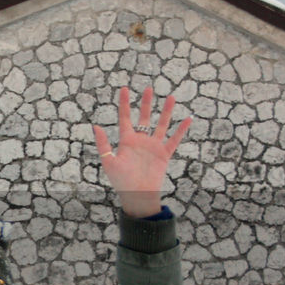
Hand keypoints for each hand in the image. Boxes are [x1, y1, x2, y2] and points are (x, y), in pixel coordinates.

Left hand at [93, 86, 190, 217]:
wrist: (138, 195)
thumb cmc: (121, 181)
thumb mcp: (109, 162)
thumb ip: (103, 144)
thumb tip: (96, 126)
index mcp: (126, 140)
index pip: (125, 118)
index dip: (125, 103)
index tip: (124, 89)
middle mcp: (141, 140)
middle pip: (144, 117)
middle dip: (146, 103)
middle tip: (148, 89)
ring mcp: (153, 146)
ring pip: (161, 124)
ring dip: (166, 112)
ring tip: (171, 97)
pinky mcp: (164, 154)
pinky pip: (174, 139)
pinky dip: (181, 130)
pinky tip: (188, 119)